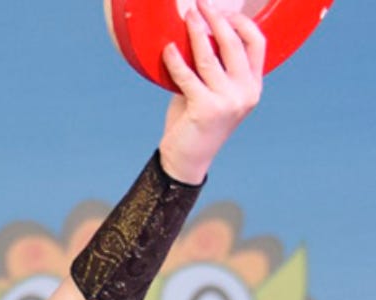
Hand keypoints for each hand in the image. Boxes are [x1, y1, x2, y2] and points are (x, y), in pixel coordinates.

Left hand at [157, 1, 264, 184]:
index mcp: (253, 86)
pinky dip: (175, 60)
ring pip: (209, 57)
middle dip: (216, 19)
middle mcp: (245, 92)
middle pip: (233, 44)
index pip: (257, 43)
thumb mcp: (211, 92)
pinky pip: (187, 76)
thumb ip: (210, 69)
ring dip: (196, 32)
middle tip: (201, 4)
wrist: (187, 159)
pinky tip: (168, 48)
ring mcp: (227, 101)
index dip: (241, 22)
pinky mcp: (205, 108)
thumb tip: (196, 35)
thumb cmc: (195, 122)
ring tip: (186, 16)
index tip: (224, 10)